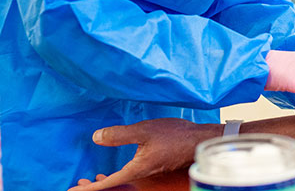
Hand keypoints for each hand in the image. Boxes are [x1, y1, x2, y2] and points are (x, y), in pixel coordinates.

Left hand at [67, 118, 221, 190]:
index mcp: (135, 169)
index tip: (72, 190)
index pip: (106, 183)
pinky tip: (118, 168)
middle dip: (93, 186)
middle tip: (78, 185)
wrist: (199, 139)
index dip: (88, 188)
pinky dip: (117, 175)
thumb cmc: (175, 135)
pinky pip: (129, 175)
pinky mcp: (154, 165)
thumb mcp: (145, 131)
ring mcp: (148, 170)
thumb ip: (120, 135)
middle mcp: (140, 173)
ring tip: (92, 178)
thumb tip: (96, 137)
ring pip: (121, 180)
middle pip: (112, 185)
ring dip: (105, 180)